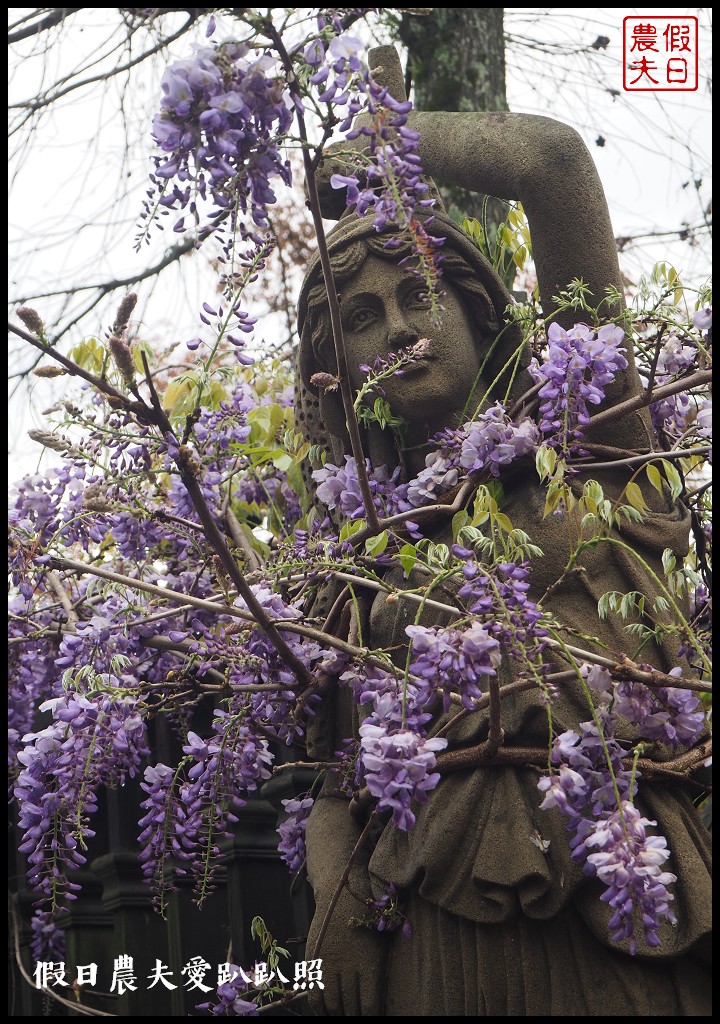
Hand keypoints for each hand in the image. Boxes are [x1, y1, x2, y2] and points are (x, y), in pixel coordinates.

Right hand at [304, 796, 388, 1014]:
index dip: (371, 1017)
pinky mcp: (314, 958)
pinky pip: (313, 994)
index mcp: (370, 963)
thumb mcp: (385, 935)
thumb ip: (383, 966)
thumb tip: (386, 995)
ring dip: (339, 1013)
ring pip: (332, 1005)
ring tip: (344, 1013)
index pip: (370, 1008)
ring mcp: (328, 963)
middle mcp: (348, 966)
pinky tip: (326, 1010)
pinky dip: (319, 1008)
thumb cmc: (371, 911)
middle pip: (350, 1010)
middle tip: (358, 1014)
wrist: (341, 887)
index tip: (372, 1015)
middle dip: (354, 1016)